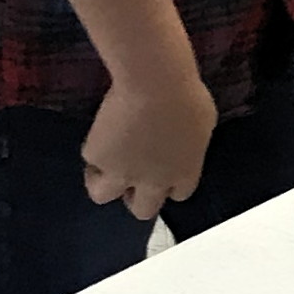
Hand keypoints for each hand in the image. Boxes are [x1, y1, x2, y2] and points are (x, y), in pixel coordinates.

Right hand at [79, 70, 216, 220]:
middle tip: (130, 176)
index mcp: (184, 171)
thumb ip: (190, 142)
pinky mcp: (98, 158)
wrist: (155, 84)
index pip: (179, 194)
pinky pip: (91, 159)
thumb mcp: (202, 121)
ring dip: (104, 183)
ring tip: (103, 165)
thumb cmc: (186, 93)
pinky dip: (94, 149)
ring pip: (103, 195)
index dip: (169, 184)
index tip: (163, 170)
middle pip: (143, 210)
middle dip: (137, 197)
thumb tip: (182, 141)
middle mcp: (153, 182)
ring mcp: (123, 173)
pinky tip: (99, 134)